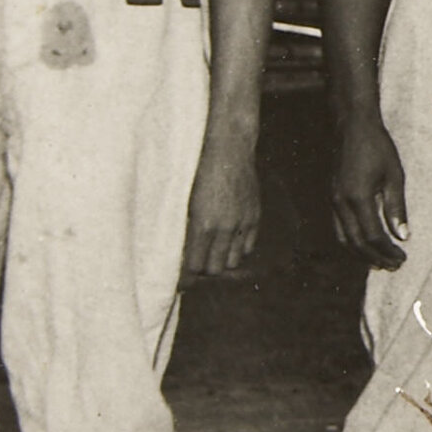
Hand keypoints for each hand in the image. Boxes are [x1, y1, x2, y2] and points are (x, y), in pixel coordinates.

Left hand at [183, 132, 264, 277]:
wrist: (227, 148)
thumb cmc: (196, 171)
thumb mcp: (182, 201)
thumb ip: (181, 230)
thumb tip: (176, 254)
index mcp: (203, 225)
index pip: (193, 267)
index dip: (185, 279)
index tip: (178, 284)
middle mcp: (225, 227)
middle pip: (215, 269)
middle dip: (202, 270)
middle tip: (193, 265)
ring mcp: (243, 222)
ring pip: (233, 261)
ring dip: (221, 260)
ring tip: (210, 253)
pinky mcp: (254, 215)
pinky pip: (248, 246)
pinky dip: (237, 248)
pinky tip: (226, 241)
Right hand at [329, 105, 408, 269]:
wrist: (352, 127)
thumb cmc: (378, 147)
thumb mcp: (394, 176)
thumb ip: (396, 207)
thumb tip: (403, 236)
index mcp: (358, 199)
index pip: (373, 236)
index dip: (387, 251)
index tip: (402, 258)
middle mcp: (341, 204)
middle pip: (356, 243)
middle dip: (375, 258)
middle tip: (394, 266)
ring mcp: (333, 202)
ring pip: (343, 239)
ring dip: (361, 254)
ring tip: (380, 262)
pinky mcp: (332, 198)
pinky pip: (338, 229)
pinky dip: (351, 242)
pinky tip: (365, 245)